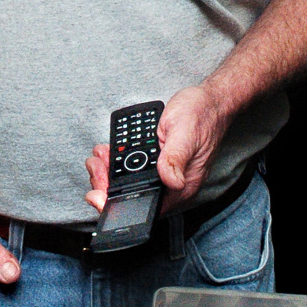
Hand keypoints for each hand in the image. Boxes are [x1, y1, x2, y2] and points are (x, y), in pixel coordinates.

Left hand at [84, 85, 230, 214]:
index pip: (146, 206)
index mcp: (181, 186)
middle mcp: (171, 183)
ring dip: (108, 170)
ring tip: (99, 156)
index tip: (98, 196)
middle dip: (107, 184)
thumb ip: (175, 157)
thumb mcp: (185, 134)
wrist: (209, 100)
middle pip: (133, 195)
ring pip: (129, 181)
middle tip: (96, 166)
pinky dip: (116, 159)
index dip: (118, 206)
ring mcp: (162, 172)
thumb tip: (170, 180)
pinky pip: (132, 166)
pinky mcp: (156, 159)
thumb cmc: (202, 115)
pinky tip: (108, 150)